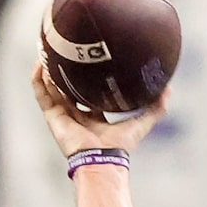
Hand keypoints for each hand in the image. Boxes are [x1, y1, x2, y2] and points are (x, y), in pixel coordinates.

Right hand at [32, 61, 168, 158]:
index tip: (88, 58)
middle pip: (68, 87)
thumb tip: (168, 89)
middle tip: (65, 47)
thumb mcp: (141, 123)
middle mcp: (77, 115)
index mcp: (96, 116)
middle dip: (66, 69)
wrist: (100, 159)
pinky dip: (38, 79)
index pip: (90, 92)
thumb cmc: (119, 146)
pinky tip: (40, 62)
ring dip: (50, 69)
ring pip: (52, 87)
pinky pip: (41, 93)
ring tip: (49, 48)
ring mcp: (63, 115)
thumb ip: (155, 109)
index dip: (88, 76)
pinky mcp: (52, 117)